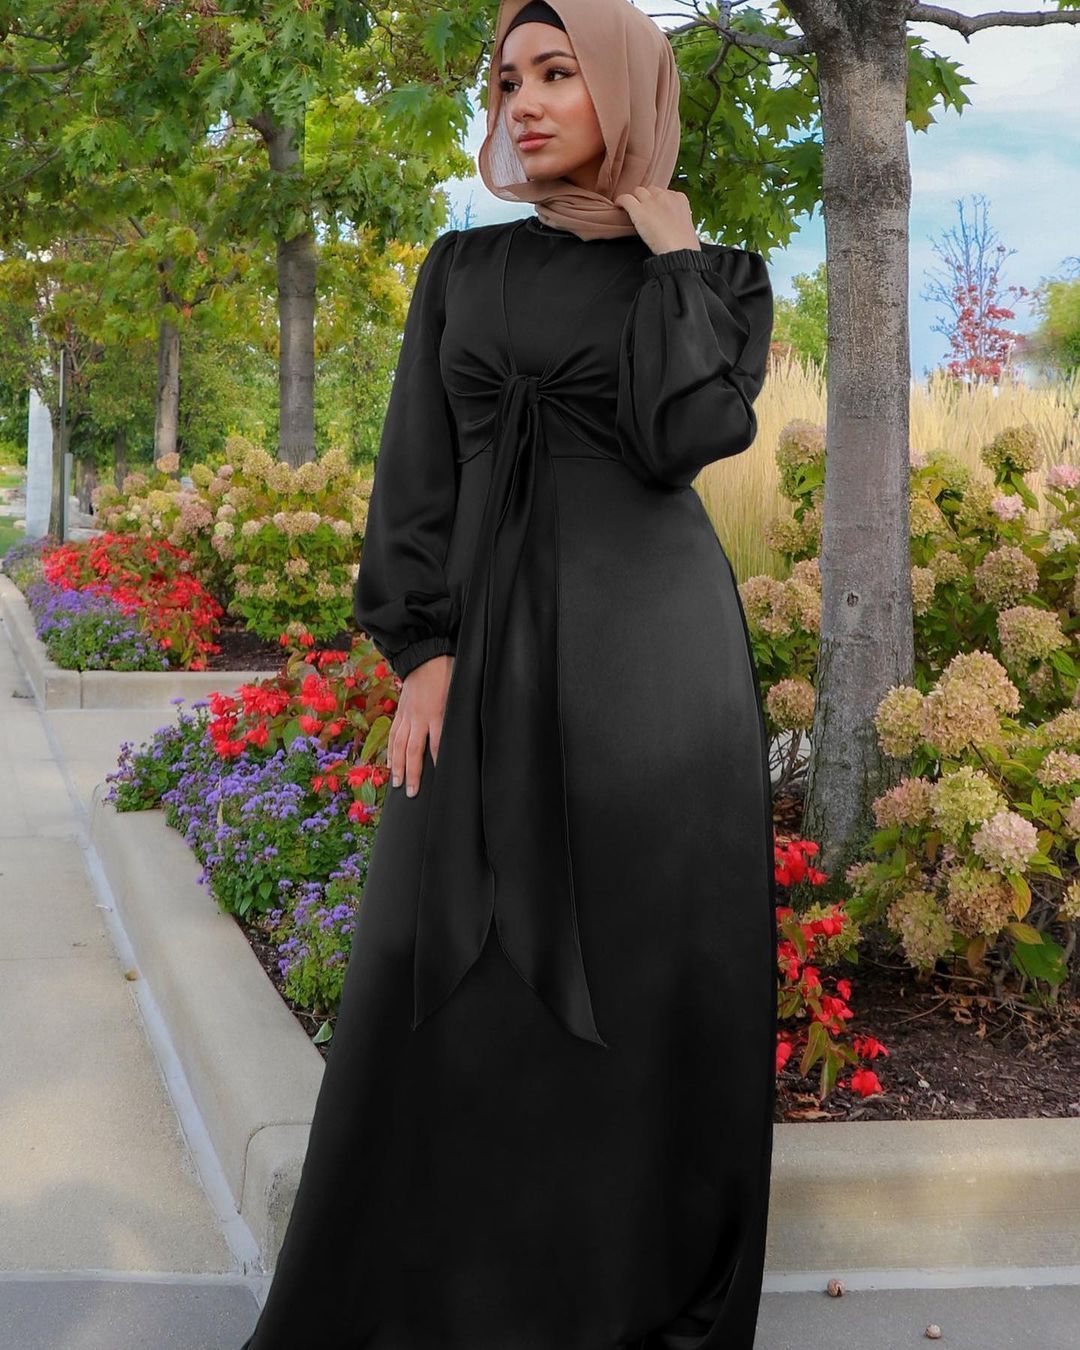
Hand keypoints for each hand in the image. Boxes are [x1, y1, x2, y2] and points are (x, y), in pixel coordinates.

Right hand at [388, 654, 452, 796]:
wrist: (423, 655)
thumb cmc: (447, 672)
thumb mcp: (459, 691)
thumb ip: (462, 712)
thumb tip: (472, 730)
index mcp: (437, 712)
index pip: (439, 742)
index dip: (439, 761)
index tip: (442, 779)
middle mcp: (419, 717)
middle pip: (413, 750)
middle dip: (412, 772)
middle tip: (412, 792)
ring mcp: (407, 715)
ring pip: (399, 745)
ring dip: (397, 766)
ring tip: (397, 784)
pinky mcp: (400, 712)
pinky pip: (393, 734)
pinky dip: (390, 750)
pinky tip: (390, 764)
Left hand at [614, 186, 700, 255]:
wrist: (679, 250)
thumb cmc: (683, 244)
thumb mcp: (686, 224)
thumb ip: (676, 216)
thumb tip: (669, 220)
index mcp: (679, 198)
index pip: (665, 193)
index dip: (659, 201)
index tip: (656, 210)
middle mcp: (665, 196)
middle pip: (652, 190)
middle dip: (647, 198)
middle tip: (644, 210)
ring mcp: (651, 202)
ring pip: (639, 191)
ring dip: (636, 199)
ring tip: (631, 208)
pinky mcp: (639, 210)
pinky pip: (626, 199)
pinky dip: (621, 201)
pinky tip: (618, 205)